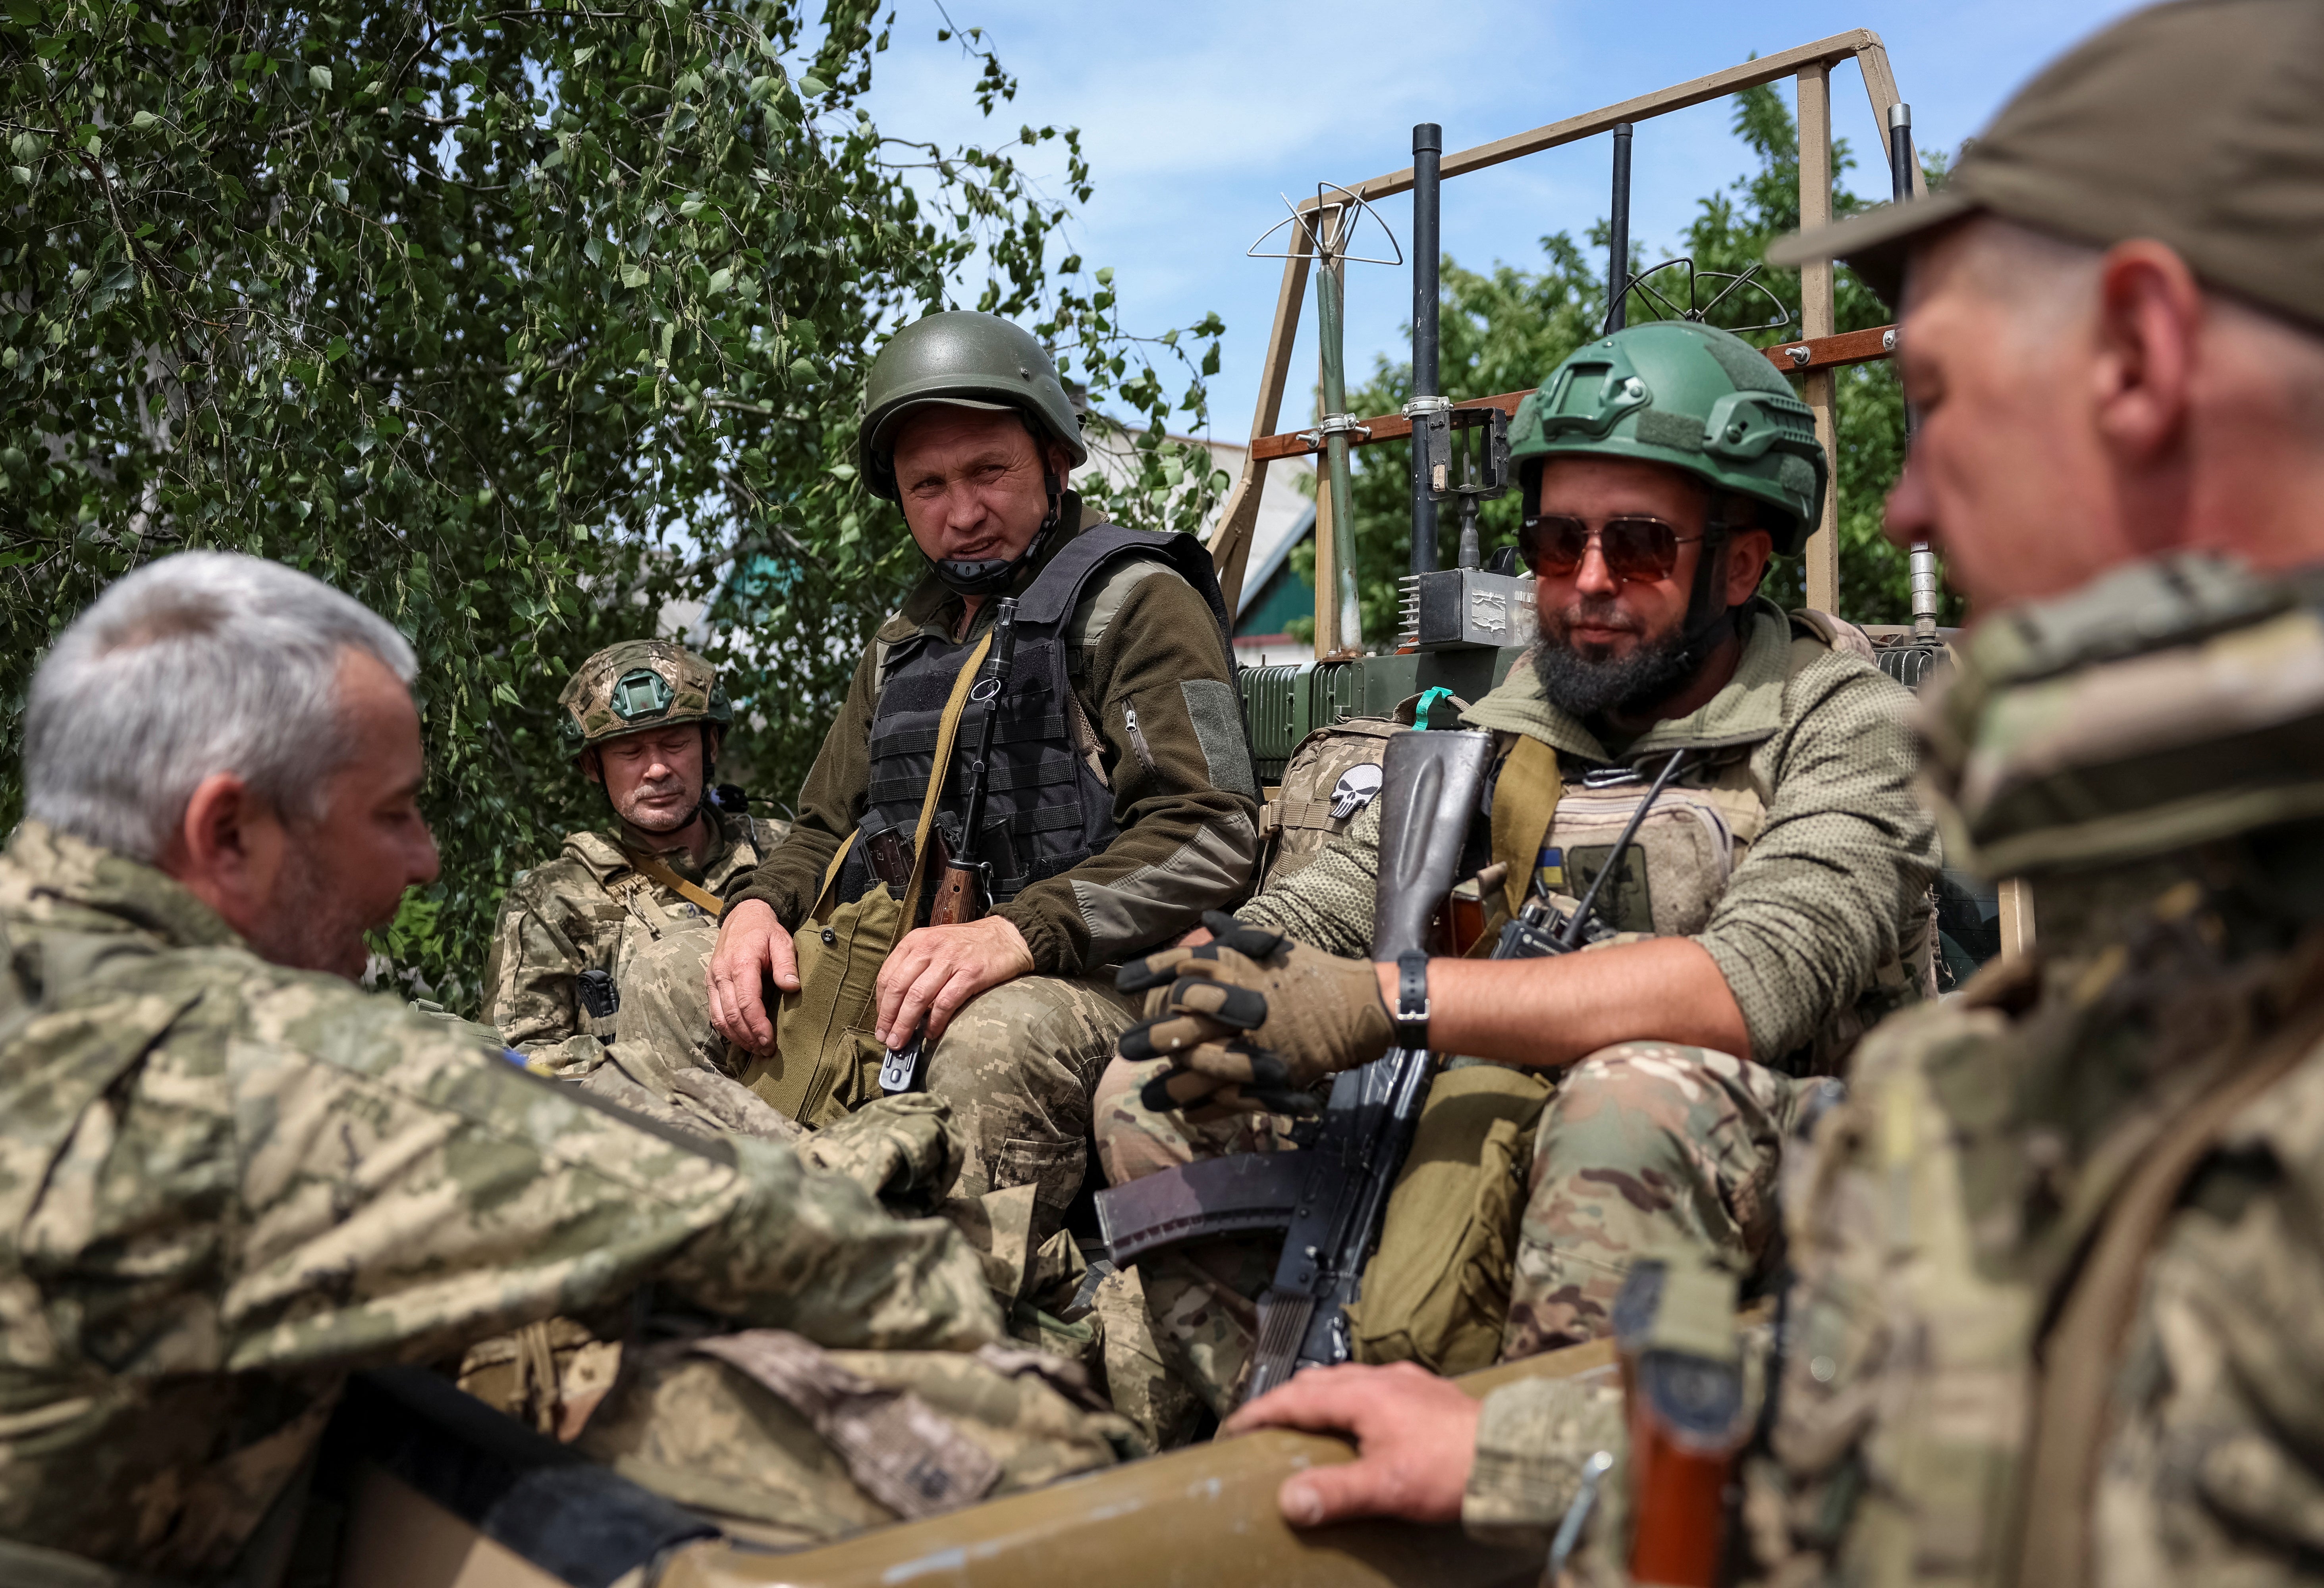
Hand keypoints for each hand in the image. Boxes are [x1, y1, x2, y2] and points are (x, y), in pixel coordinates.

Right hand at [707, 898, 795, 1054]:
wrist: (742, 916)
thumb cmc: (765, 931)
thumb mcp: (782, 941)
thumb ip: (786, 964)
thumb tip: (792, 987)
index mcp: (741, 964)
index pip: (747, 1003)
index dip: (757, 1026)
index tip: (769, 1042)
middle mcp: (721, 974)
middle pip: (731, 1015)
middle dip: (748, 1037)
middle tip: (766, 1051)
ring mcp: (712, 980)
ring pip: (719, 1018)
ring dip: (737, 1037)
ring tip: (755, 1049)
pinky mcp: (710, 984)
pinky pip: (714, 1012)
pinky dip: (726, 1029)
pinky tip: (741, 1037)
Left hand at [873, 915, 1034, 1047]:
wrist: (1009, 936)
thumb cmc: (969, 945)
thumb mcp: (936, 944)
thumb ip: (916, 967)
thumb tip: (898, 1005)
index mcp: (916, 940)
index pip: (887, 975)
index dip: (880, 1004)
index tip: (881, 1023)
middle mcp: (930, 947)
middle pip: (898, 988)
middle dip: (888, 1018)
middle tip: (886, 1038)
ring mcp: (951, 960)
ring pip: (917, 997)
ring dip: (905, 1024)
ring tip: (901, 1041)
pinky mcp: (971, 973)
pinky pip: (945, 1003)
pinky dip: (935, 1022)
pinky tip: (931, 1033)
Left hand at [1115, 911, 1392, 1114]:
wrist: (1355, 1006)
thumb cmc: (1311, 971)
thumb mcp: (1272, 945)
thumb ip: (1236, 935)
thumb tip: (1208, 919)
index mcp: (1234, 968)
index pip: (1178, 968)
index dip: (1147, 974)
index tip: (1122, 984)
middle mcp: (1235, 1005)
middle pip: (1178, 1026)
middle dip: (1150, 1039)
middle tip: (1126, 1050)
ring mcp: (1249, 1045)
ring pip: (1195, 1071)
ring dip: (1169, 1086)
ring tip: (1148, 1097)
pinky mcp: (1266, 1077)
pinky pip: (1224, 1099)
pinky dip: (1204, 1108)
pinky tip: (1187, 1112)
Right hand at [1223, 1362, 1480, 1527]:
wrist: (1517, 1454)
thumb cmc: (1455, 1466)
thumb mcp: (1388, 1487)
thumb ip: (1335, 1493)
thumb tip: (1289, 1500)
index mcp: (1363, 1395)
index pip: (1296, 1397)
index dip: (1261, 1411)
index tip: (1236, 1425)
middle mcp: (1382, 1379)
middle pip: (1319, 1380)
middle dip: (1286, 1398)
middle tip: (1265, 1422)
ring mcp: (1408, 1383)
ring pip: (1350, 1378)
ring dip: (1321, 1394)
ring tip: (1308, 1418)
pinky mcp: (1430, 1393)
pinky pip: (1377, 1386)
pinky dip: (1354, 1398)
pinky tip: (1366, 1419)